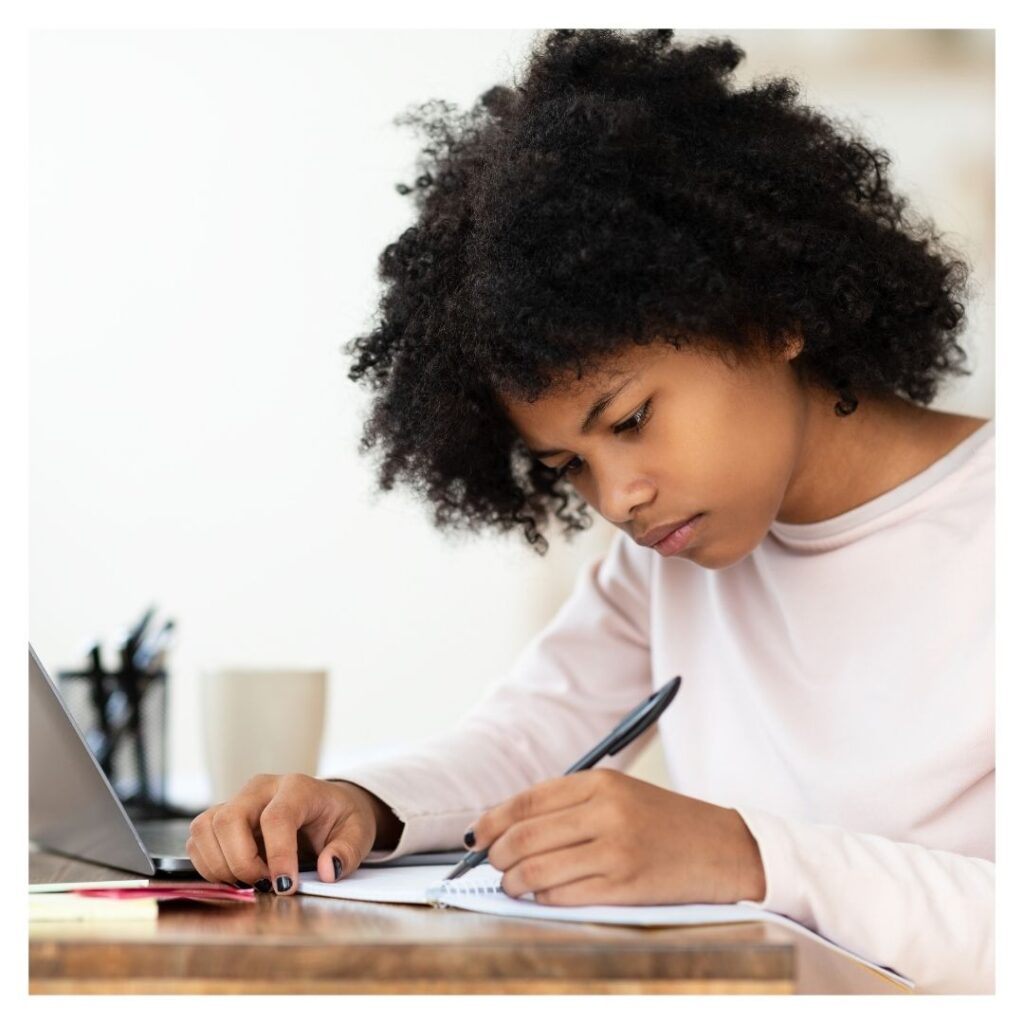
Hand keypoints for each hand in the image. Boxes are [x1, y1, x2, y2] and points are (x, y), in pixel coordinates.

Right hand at [186, 773, 395, 893]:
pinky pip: (198, 839)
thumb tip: (328, 871)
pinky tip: (235, 875)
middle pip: (230, 819)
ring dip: (221, 865)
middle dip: (242, 862)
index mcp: (298, 787)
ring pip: (206, 827)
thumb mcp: (358, 833)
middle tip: (265, 885)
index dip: (277, 855)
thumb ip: (348, 851)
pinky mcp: (222, 816)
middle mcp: (262, 788)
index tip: (285, 886)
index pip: (276, 817)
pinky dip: (209, 864)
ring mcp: (238, 800)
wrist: (328, 807)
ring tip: (251, 880)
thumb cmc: (341, 819)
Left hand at [468, 768, 765, 905]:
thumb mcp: (619, 795)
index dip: (494, 820)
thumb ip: (569, 804)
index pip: (528, 801)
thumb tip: (507, 826)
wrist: (722, 849)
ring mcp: (615, 851)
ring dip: (514, 882)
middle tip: (493, 863)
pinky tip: (543, 895)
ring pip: (537, 870)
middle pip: (526, 836)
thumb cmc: (663, 822)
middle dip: (497, 855)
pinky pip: (563, 896)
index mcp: (601, 782)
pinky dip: (542, 899)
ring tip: (513, 884)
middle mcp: (606, 812)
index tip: (478, 836)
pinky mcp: (624, 887)